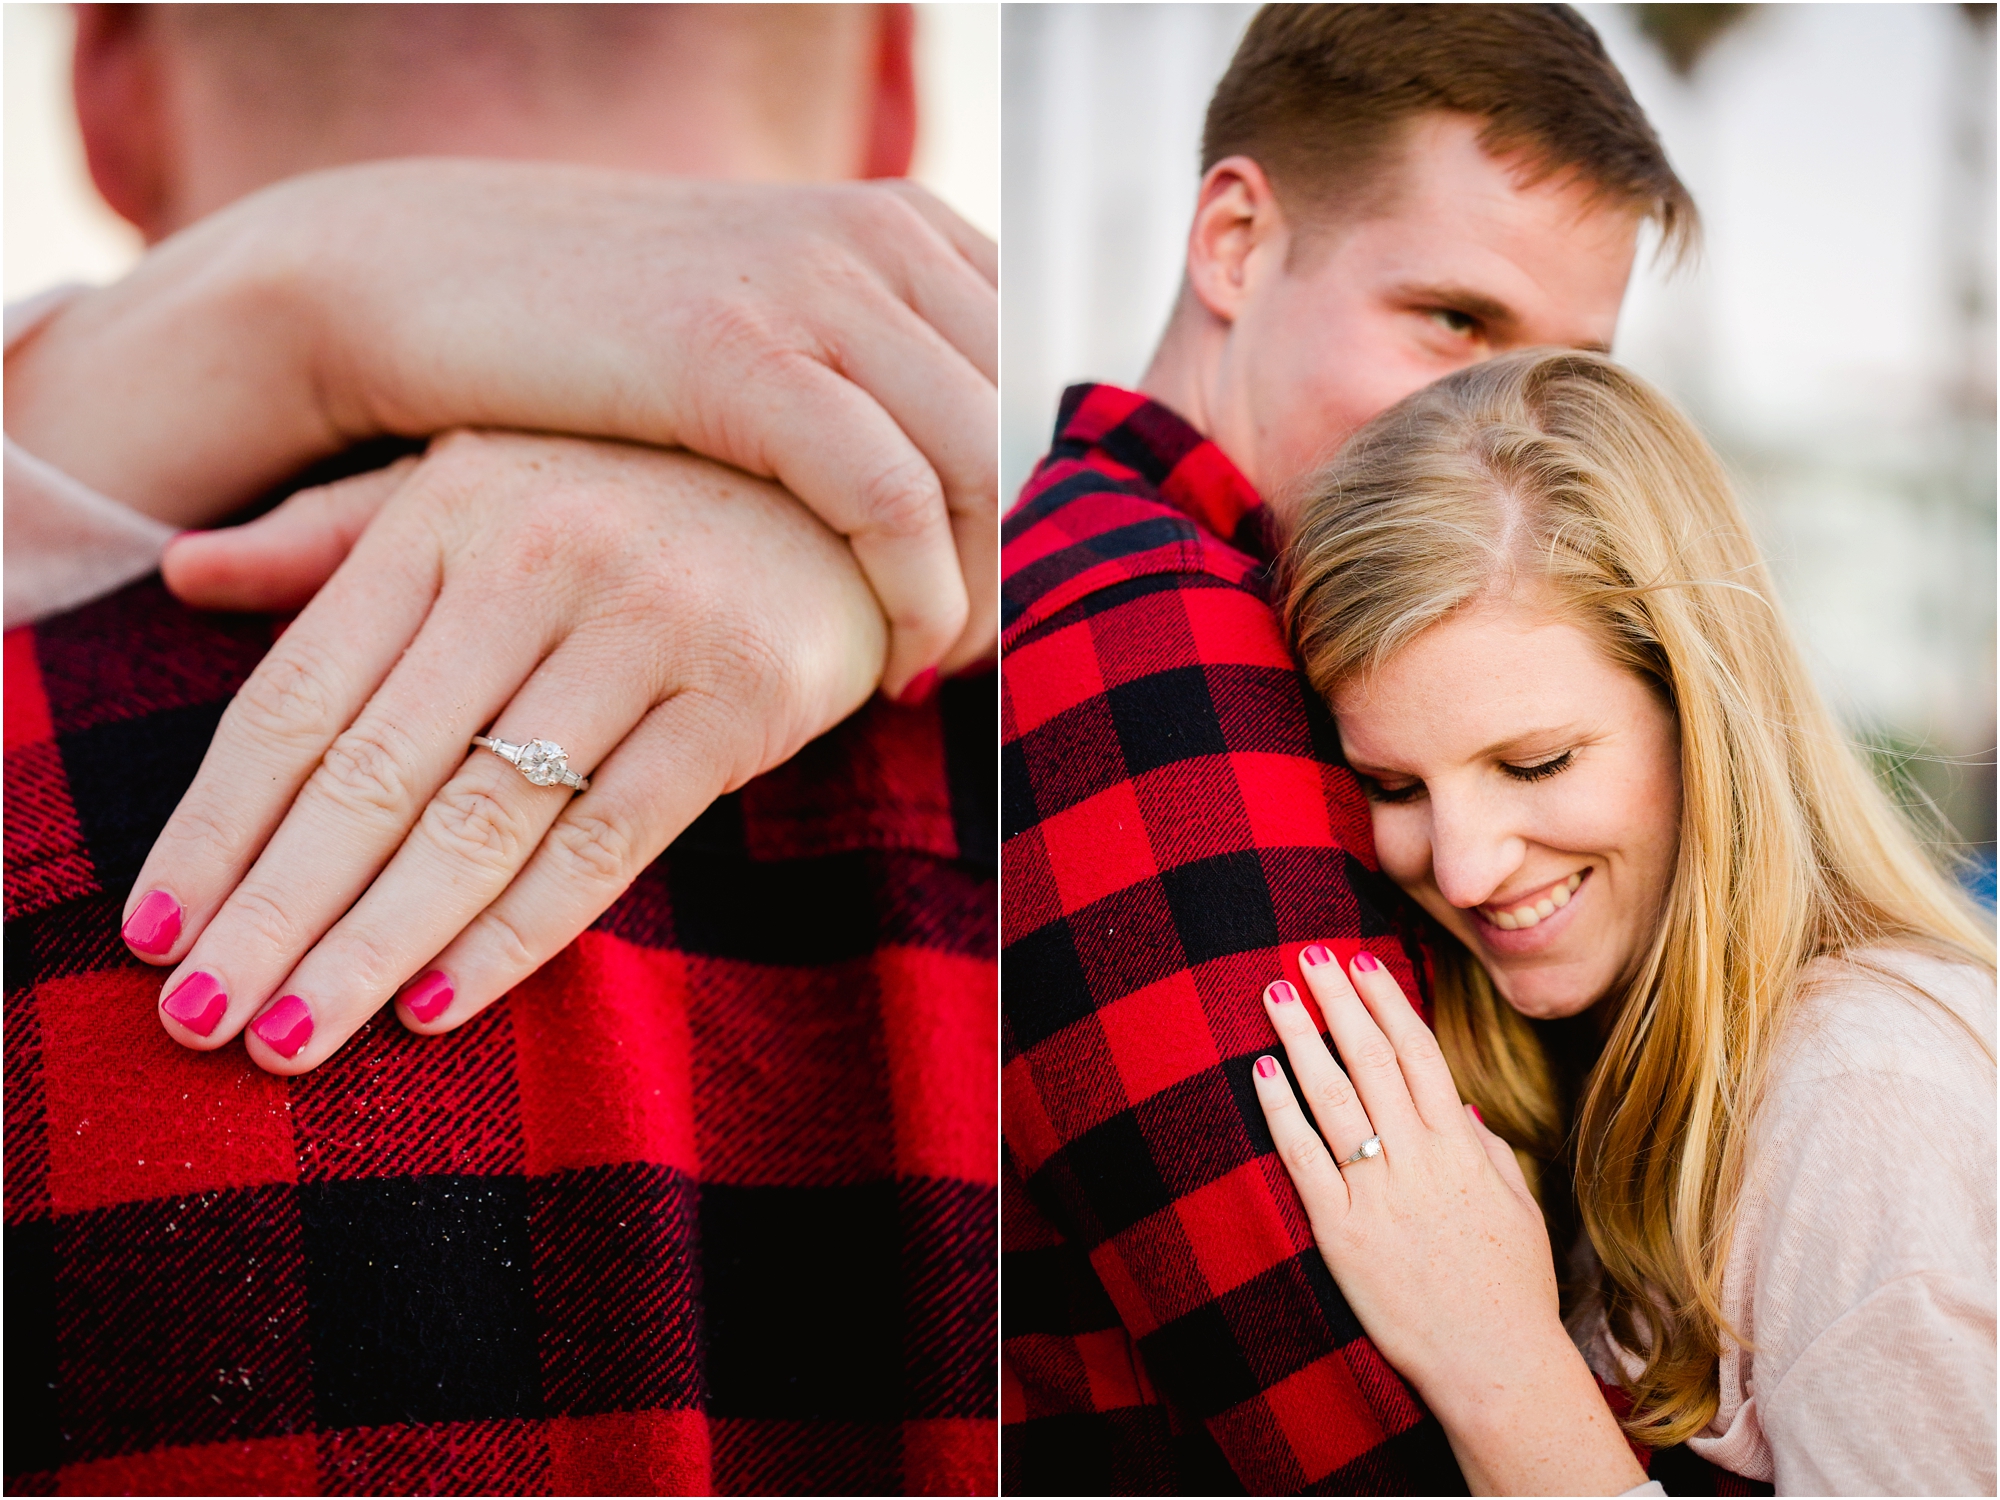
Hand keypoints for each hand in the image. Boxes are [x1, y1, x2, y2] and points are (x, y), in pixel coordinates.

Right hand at [4, 160, 994, 694]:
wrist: (418, 274)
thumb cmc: (599, 336)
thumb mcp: (765, 324)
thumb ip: (871, 371)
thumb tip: (972, 479)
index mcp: (901, 222)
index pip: (1036, 374)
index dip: (1034, 498)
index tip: (994, 591)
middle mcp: (878, 237)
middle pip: (1023, 427)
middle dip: (1016, 559)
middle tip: (972, 656)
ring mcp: (812, 285)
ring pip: (978, 468)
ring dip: (976, 595)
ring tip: (926, 670)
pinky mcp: (738, 353)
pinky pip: (888, 496)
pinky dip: (911, 596)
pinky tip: (883, 664)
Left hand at [120, 429, 885, 1071]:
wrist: (845, 488)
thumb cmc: (635, 500)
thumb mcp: (481, 484)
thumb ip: (336, 538)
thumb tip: (184, 576)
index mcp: (447, 510)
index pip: (301, 694)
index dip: (220, 823)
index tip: (156, 931)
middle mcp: (536, 558)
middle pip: (372, 773)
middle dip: (276, 914)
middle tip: (202, 1022)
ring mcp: (646, 626)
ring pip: (481, 821)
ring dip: (374, 945)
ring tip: (293, 1042)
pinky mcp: (740, 697)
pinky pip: (608, 841)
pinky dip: (517, 934)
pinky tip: (436, 1005)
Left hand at [1251, 948, 1644, 1496]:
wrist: (1495, 1366)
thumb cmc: (1513, 1290)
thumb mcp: (1520, 1207)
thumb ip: (1488, 1149)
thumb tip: (1461, 1102)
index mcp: (1464, 1148)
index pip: (1418, 1054)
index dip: (1386, 1001)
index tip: (1360, 962)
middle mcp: (1419, 1161)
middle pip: (1370, 1061)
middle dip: (1338, 1001)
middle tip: (1309, 955)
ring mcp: (1378, 1194)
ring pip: (1333, 1098)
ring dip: (1302, 1040)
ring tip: (1276, 994)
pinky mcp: (1341, 1232)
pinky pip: (1304, 1159)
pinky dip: (1281, 1112)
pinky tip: (1261, 1072)